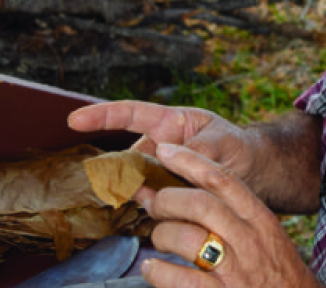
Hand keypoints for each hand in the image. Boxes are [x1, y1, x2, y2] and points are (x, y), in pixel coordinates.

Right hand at [67, 101, 257, 200]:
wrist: (251, 172)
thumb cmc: (235, 146)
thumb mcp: (221, 142)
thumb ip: (196, 150)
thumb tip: (166, 158)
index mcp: (169, 122)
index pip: (131, 114)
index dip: (102, 116)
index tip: (74, 120)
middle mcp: (158, 146)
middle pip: (128, 157)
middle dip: (127, 173)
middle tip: (147, 186)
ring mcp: (159, 171)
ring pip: (136, 183)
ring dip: (146, 194)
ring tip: (172, 198)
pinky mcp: (164, 193)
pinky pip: (149, 201)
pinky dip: (155, 208)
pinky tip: (172, 211)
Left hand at [140, 143, 322, 287]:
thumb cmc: (276, 273)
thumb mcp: (266, 237)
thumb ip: (235, 217)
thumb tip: (189, 197)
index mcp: (260, 220)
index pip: (223, 180)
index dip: (190, 162)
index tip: (165, 151)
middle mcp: (248, 241)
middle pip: (200, 203)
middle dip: (167, 199)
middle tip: (153, 204)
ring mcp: (234, 270)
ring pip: (186, 238)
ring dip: (161, 234)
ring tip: (157, 239)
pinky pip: (179, 279)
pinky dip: (158, 271)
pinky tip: (152, 268)